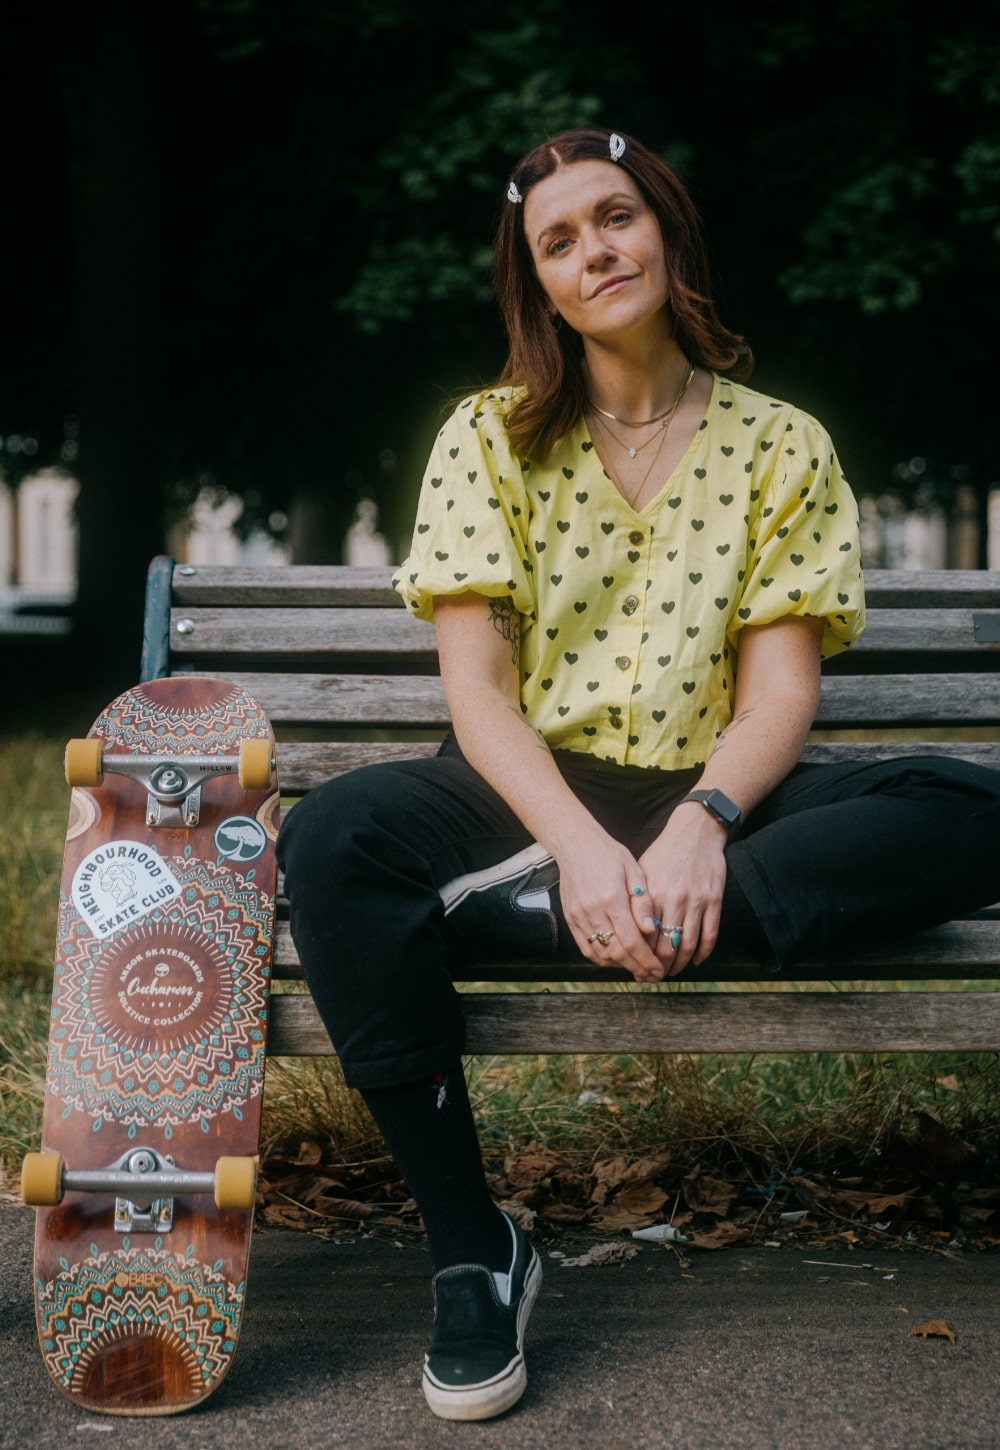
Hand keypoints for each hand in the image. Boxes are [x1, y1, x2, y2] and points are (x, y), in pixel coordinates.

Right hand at [556, 830, 663, 981]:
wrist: (576, 845)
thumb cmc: (609, 855)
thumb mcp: (634, 870)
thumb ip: (643, 901)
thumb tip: (650, 929)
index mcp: (612, 898)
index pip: (632, 940)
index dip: (646, 960)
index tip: (659, 970)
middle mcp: (593, 911)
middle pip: (617, 952)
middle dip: (637, 968)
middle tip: (652, 976)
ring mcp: (579, 917)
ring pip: (601, 954)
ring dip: (621, 966)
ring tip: (638, 970)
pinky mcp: (570, 919)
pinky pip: (586, 948)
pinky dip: (602, 959)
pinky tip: (617, 959)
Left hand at [632, 806, 728, 976]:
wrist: (695, 831)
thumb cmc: (664, 853)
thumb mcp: (642, 872)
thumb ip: (636, 902)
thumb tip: (626, 932)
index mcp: (652, 894)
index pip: (644, 937)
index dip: (640, 958)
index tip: (637, 969)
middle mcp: (673, 899)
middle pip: (666, 946)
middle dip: (659, 967)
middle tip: (655, 976)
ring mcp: (696, 901)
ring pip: (689, 945)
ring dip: (681, 964)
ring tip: (673, 971)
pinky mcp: (714, 899)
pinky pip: (710, 934)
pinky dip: (703, 953)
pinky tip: (696, 960)